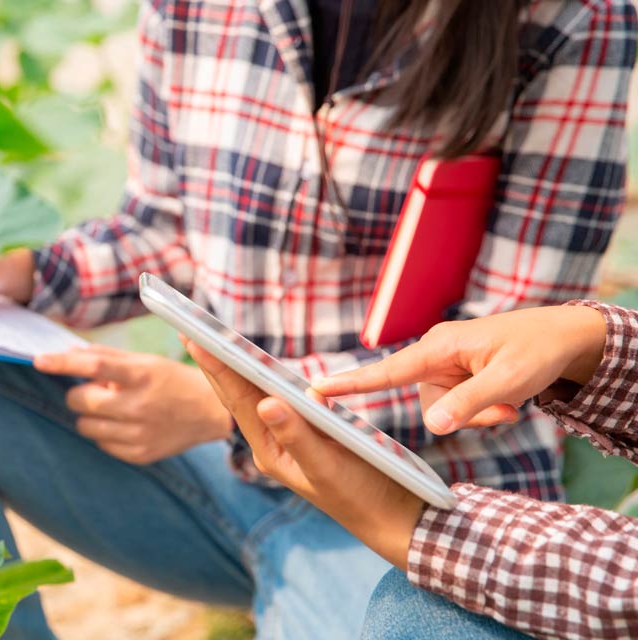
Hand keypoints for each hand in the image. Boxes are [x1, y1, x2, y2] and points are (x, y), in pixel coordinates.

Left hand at [33, 345, 232, 463]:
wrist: (210, 411)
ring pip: (86, 426)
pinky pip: (102, 445)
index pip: (93, 366)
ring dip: (90, 416)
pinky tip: (125, 425)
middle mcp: (139, 405)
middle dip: (79, 395)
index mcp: (140, 375)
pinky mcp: (140, 454)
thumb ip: (105, 356)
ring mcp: (140, 433)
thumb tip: (66, 352)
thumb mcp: (143, 361)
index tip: (39, 360)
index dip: (62, 363)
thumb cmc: (170, 380)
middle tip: (94, 391)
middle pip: (81, 401)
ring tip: (112, 409)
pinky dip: (105, 434)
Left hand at [182, 337, 422, 569]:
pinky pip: (282, 400)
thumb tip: (266, 402)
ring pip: (257, 396)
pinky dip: (268, 379)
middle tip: (188, 330)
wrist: (392, 518)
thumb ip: (297, 436)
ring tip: (212, 341)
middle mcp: (273, 444)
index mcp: (269, 451)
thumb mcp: (327, 466)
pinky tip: (258, 366)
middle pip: (239, 396)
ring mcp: (289, 439)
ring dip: (237, 368)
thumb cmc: (361, 495)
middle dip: (215, 363)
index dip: (217, 366)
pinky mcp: (310, 434)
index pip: (238, 401)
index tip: (193, 337)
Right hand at [314, 305, 606, 434]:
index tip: (315, 390)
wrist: (566, 338)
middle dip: (466, 415)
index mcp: (439, 347)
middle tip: (506, 412)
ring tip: (512, 404)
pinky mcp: (456, 377)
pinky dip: (484, 411)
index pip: (386, 371)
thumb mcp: (509, 380)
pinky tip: (508, 401)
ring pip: (445, 410)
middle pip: (429, 405)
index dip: (350, 384)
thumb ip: (470, 404)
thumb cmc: (537, 350)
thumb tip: (433, 427)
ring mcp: (445, 368)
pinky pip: (458, 407)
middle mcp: (435, 356)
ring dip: (480, 415)